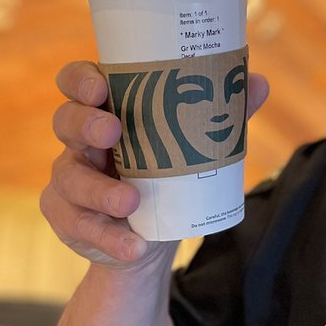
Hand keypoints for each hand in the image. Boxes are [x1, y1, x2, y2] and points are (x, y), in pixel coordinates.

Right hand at [41, 61, 269, 265]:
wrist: (149, 234)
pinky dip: (109, 237)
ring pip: (70, 177)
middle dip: (86, 124)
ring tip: (131, 202)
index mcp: (107, 109)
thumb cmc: (168, 170)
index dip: (81, 80)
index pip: (78, 82)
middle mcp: (81, 139)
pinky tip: (133, 246)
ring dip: (99, 190)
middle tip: (112, 131)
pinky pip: (80, 225)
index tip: (100, 85)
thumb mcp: (194, 144)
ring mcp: (70, 177)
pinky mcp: (67, 216)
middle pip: (66, 120)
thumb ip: (223, 113)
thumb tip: (260, 82)